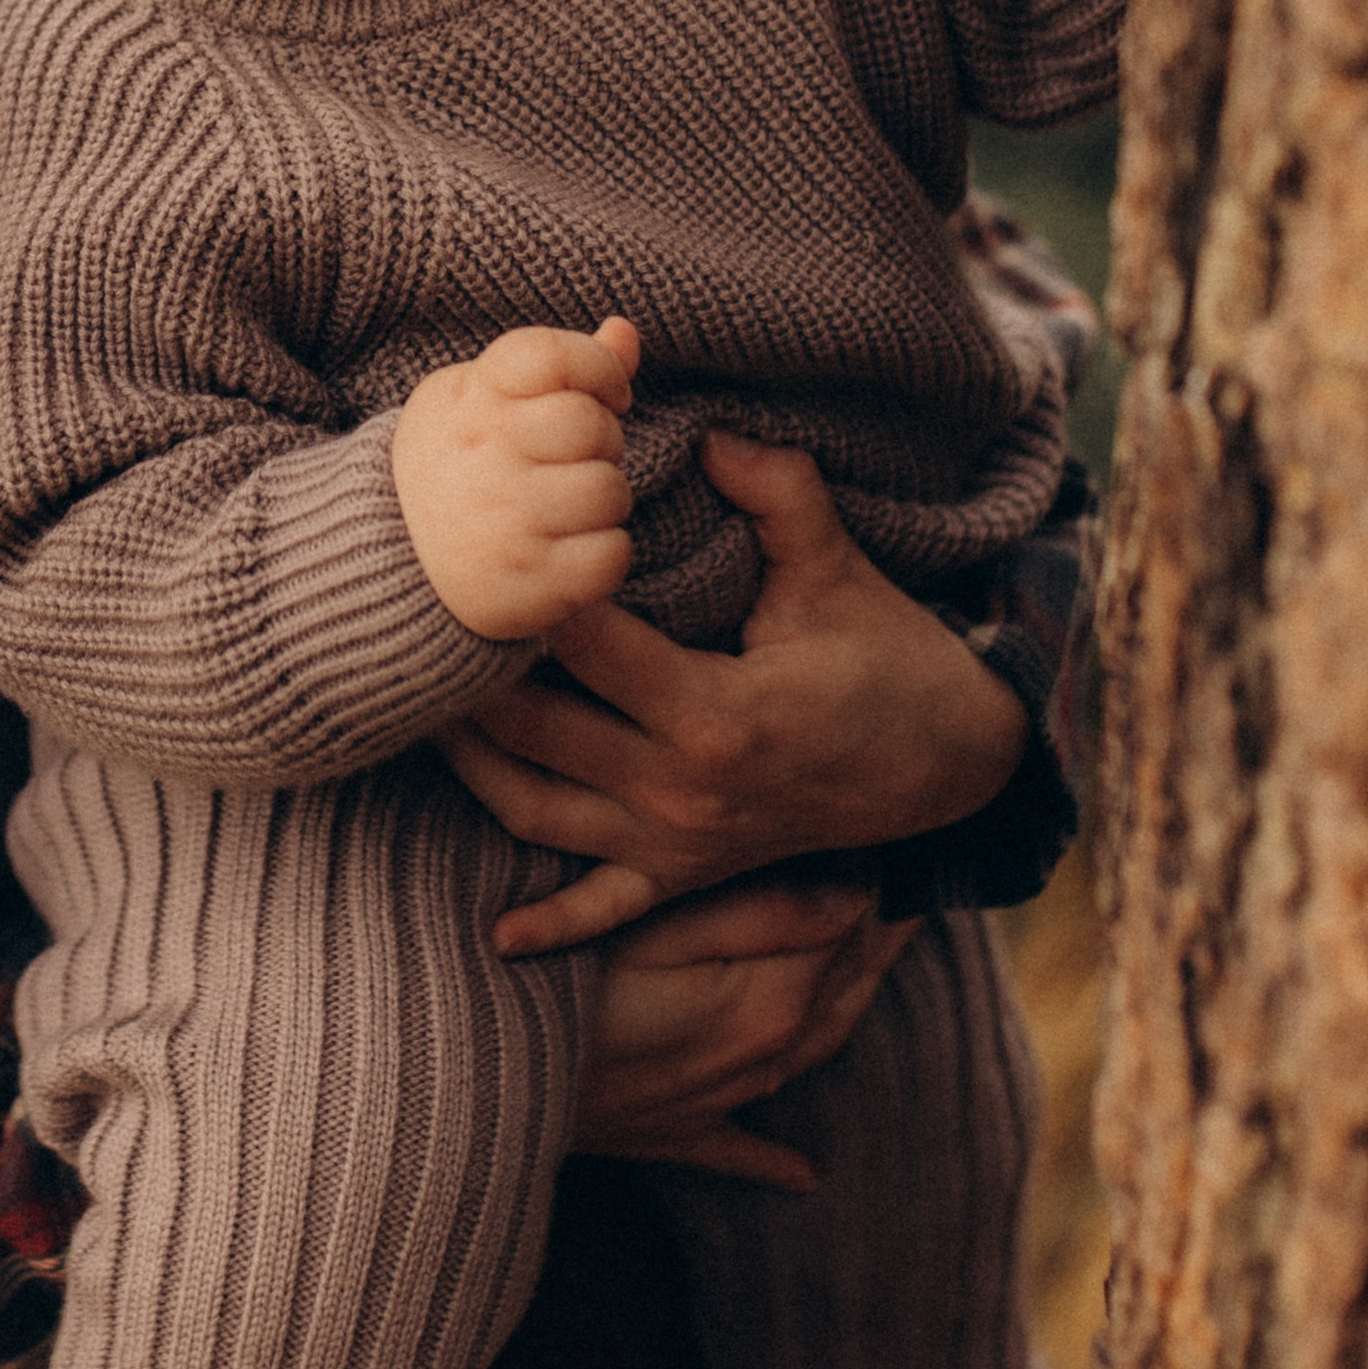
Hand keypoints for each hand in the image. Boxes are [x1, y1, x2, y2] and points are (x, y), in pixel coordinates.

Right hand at [392, 316, 640, 641]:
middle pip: (591, 425)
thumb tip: (624, 330)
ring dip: (603, 502)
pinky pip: (612, 555)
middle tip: (568, 463)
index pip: (553, 355)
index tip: (606, 395)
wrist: (390, 560)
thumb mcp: (486, 400)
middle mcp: (479, 455)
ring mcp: (503, 521)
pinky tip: (567, 549)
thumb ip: (561, 369)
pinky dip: (603, 554)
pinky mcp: (527, 581)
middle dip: (600, 442)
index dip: (599, 369)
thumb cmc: (458, 464)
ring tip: (565, 508)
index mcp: (468, 399)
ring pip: (609, 491)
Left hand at [452, 427, 1026, 954]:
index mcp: (718, 715)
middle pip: (538, 728)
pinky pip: (604, 909)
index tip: (483, 542)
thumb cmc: (893, 659)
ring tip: (412, 710)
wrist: (957, 766)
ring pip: (537, 809)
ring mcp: (677, 843)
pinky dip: (551, 924)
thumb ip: (777, 493)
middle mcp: (683, 791)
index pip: (589, 647)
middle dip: (468, 675)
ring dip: (470, 763)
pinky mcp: (685, 875)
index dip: (530, 594)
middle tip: (411, 616)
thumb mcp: (841, 571)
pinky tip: (497, 936)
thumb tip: (707, 432)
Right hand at [569, 878, 919, 1183]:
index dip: (871, 886)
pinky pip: (741, 1152)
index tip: (897, 846)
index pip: (844, 933)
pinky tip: (804, 1175)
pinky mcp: (672, 1135)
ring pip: (809, 1055)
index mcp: (768, 1003)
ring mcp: (720, 1104)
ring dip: (844, 1008)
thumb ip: (765, 913)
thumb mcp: (658, 924)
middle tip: (909, 895)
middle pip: (839, 992)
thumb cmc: (559, 980)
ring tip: (871, 967)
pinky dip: (774, 1161)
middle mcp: (762, 1061)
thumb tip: (860, 898)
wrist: (481, 1076)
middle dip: (874, 942)